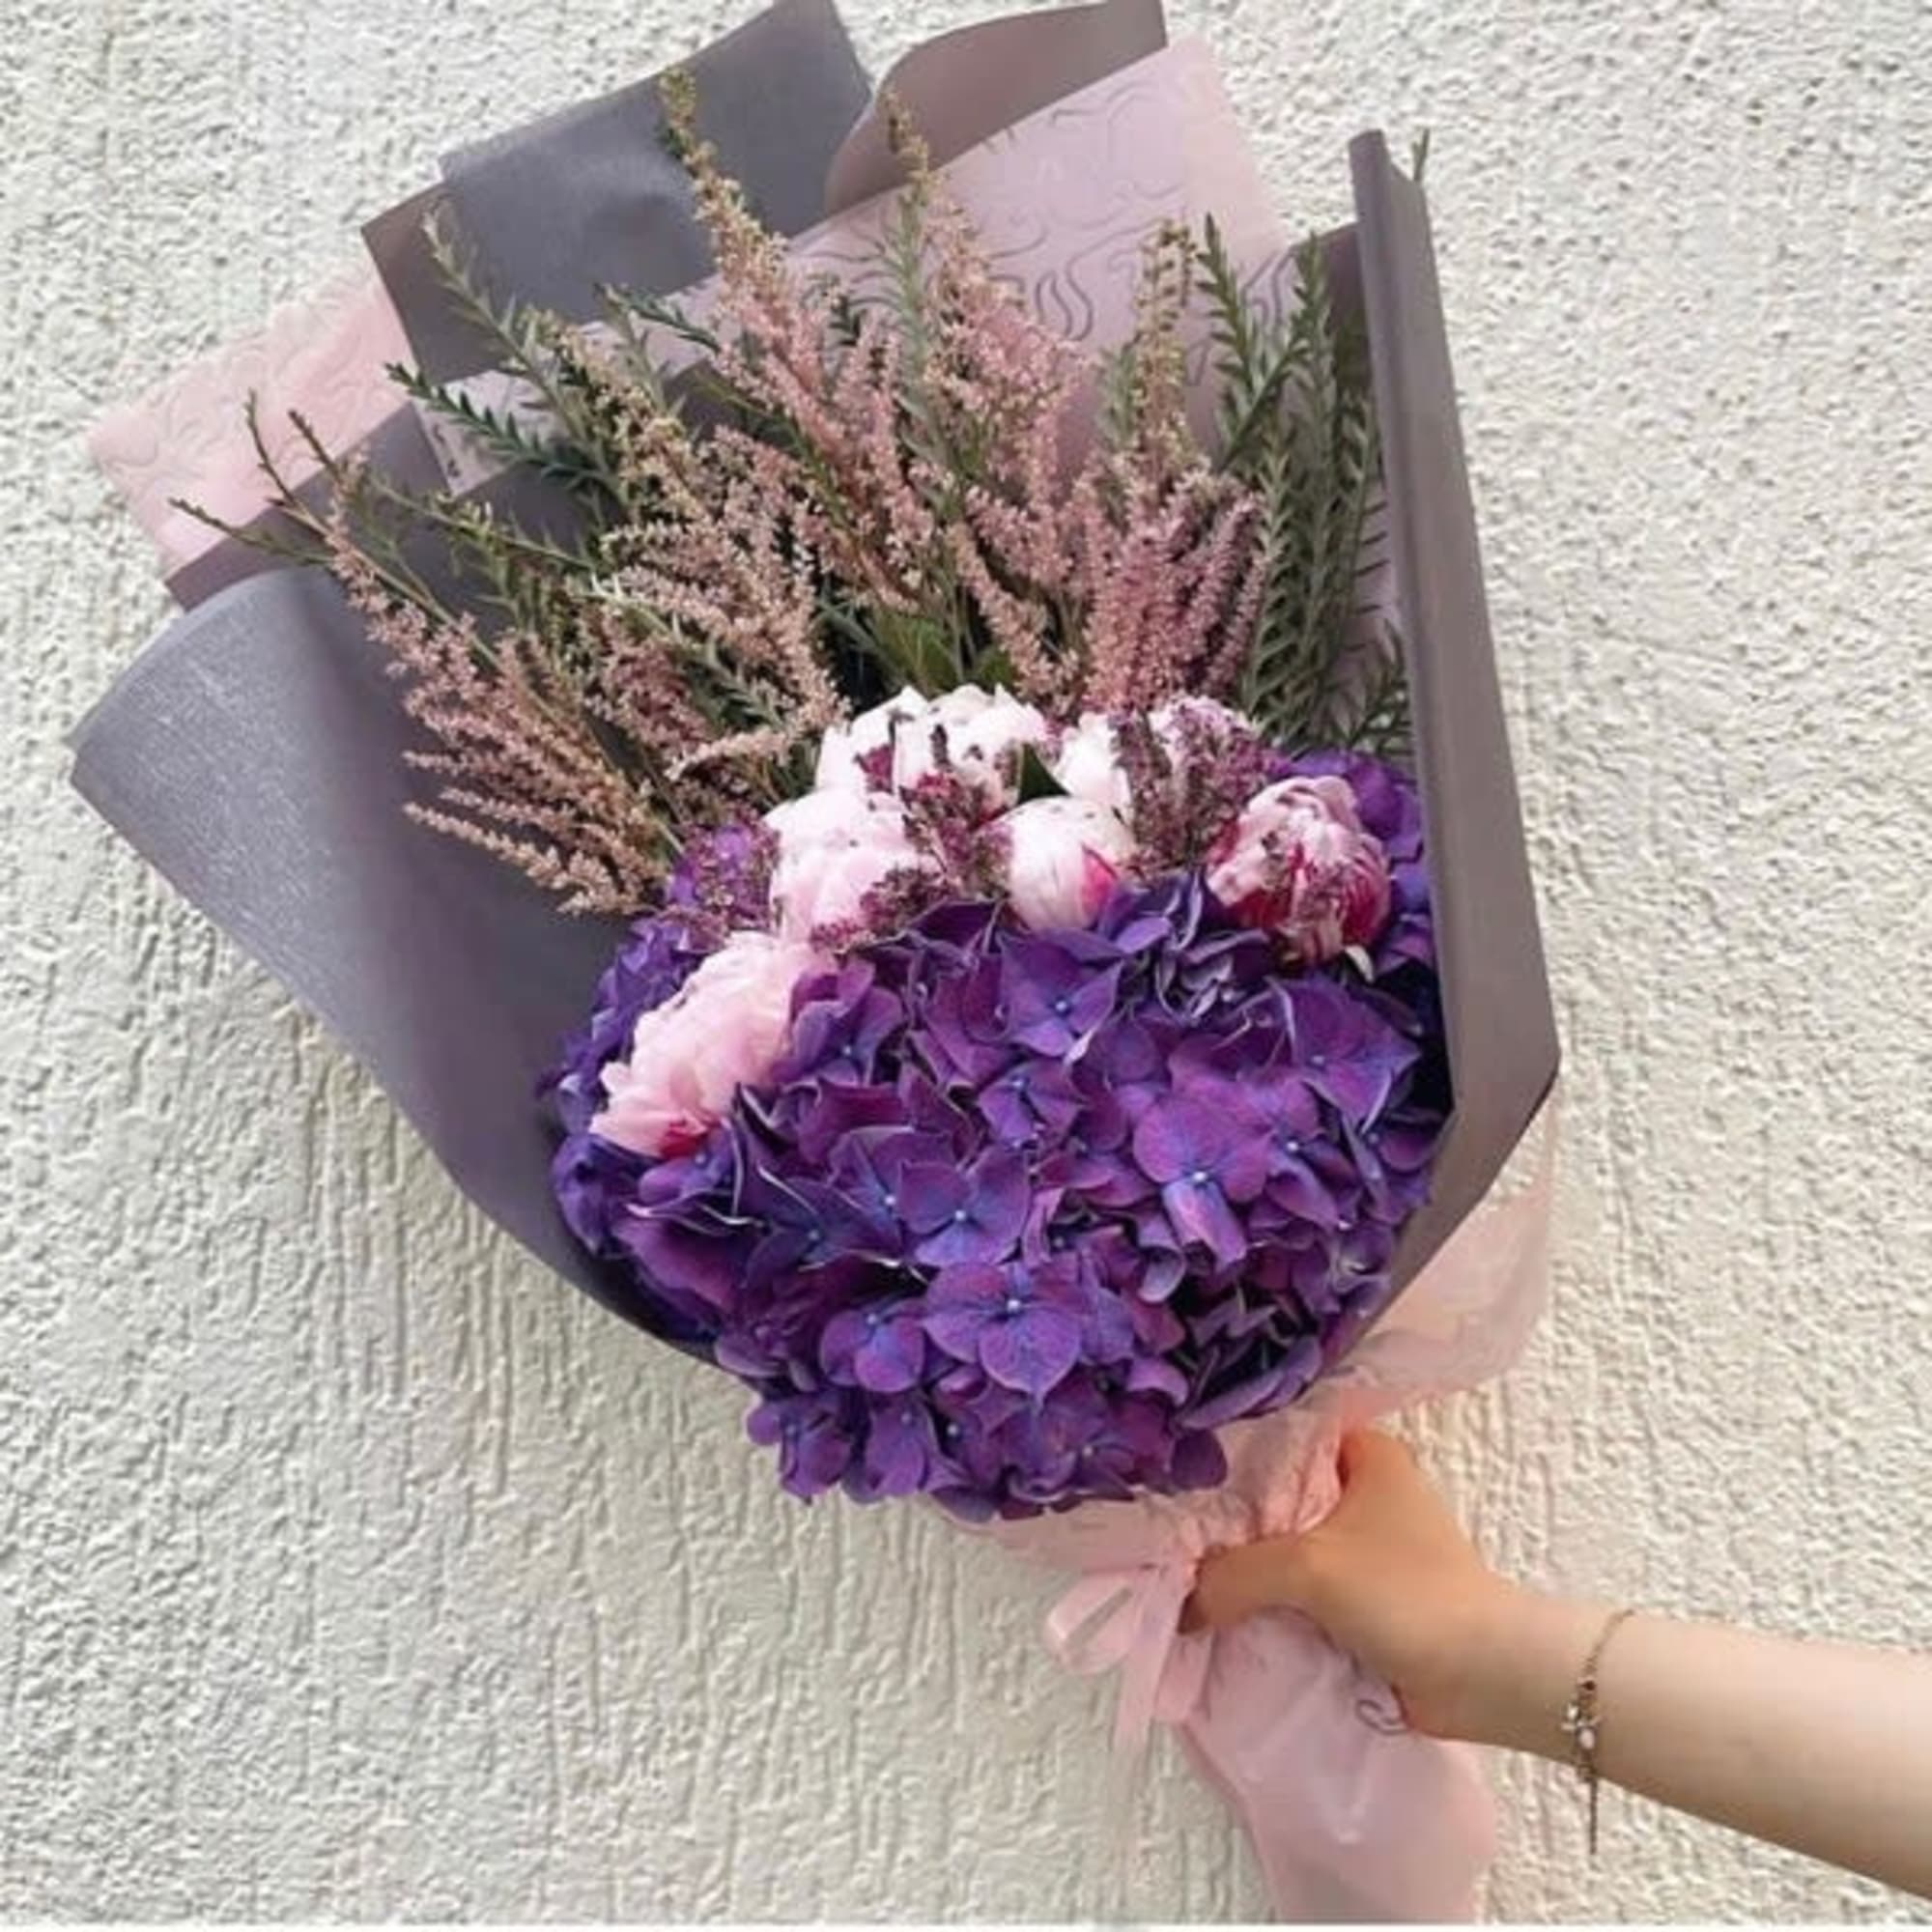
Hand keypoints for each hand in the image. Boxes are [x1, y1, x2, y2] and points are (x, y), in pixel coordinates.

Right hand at [1185, 1428, 1526, 1739]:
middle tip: (1170, 1536)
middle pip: (1276, 1498)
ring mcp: (1367, 1549)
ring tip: (1185, 1579)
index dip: (1228, 1455)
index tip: (1176, 1476)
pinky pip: (1301, 1594)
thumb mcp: (1308, 1567)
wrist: (1484, 1677)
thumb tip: (1184, 1604)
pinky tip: (1225, 1617)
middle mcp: (1366, 1491)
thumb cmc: (1406, 1594)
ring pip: (1285, 1549)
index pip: (1280, 1436)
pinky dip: (1271, 1607)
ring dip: (1248, 1571)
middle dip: (1229, 1521)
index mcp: (1366, 1452)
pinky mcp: (1367, 1601)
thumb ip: (1233, 1574)